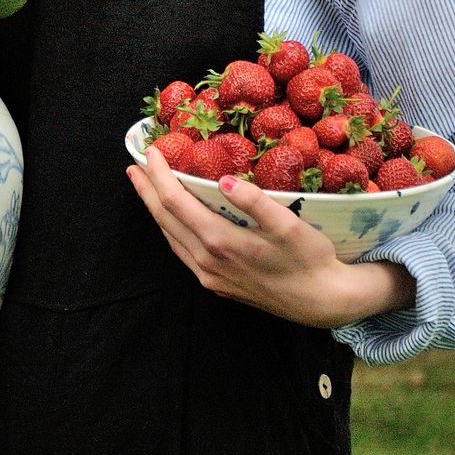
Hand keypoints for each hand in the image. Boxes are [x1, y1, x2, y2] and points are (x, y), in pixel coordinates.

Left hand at [127, 148, 414, 328]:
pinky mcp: (216, 284)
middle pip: (165, 219)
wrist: (321, 302)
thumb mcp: (289, 225)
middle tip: (133, 165)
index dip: (160, 175)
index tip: (151, 152)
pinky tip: (171, 219)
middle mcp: (206, 261)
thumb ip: (256, 202)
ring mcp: (209, 276)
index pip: (176, 202)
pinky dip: (170, 228)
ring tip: (145, 187)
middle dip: (147, 190)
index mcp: (220, 242)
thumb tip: (225, 180)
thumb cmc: (309, 257)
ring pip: (170, 237)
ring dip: (155, 209)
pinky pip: (182, 251)